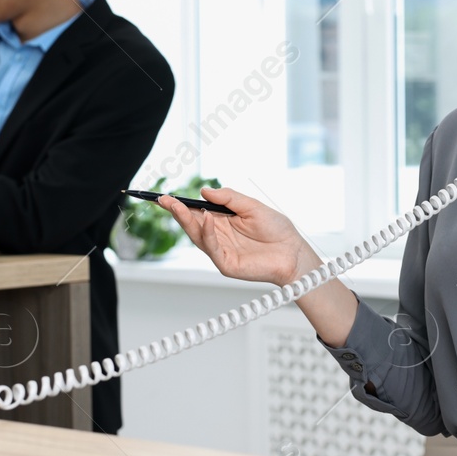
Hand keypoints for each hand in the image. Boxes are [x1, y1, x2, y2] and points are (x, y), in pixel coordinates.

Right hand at [158, 186, 314, 286]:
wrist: (293, 252)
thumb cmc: (277, 229)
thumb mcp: (252, 206)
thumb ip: (229, 198)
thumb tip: (204, 191)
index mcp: (223, 221)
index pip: (196, 212)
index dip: (181, 204)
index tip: (166, 195)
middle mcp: (218, 236)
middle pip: (192, 224)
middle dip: (177, 211)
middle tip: (163, 199)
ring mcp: (220, 251)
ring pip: (197, 236)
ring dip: (186, 220)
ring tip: (177, 206)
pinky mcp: (226, 264)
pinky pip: (212, 248)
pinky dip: (207, 233)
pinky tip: (206, 217)